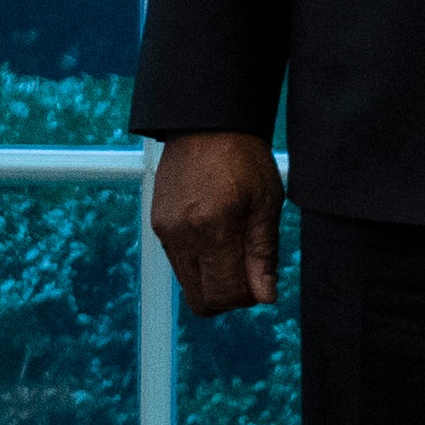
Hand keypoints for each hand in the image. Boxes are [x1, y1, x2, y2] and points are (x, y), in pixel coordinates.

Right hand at [148, 131, 285, 319]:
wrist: (205, 124)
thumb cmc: (242, 157)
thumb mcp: (266, 204)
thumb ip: (263, 254)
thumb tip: (264, 296)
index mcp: (212, 230)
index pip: (223, 294)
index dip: (247, 297)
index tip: (262, 281)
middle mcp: (181, 236)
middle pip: (200, 299)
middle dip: (228, 296)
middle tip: (249, 272)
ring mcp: (165, 232)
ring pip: (188, 284)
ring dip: (213, 280)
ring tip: (234, 250)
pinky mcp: (158, 225)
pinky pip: (178, 263)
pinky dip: (200, 263)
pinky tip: (217, 238)